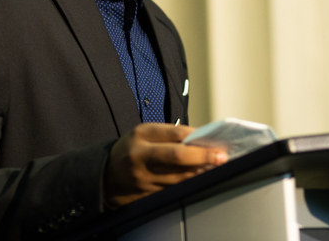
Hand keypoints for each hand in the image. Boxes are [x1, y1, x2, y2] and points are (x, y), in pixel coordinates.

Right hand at [104, 123, 227, 207]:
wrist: (107, 175)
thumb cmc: (131, 149)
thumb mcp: (144, 133)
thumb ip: (169, 134)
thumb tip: (200, 138)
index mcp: (141, 136)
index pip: (174, 134)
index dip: (197, 138)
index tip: (215, 142)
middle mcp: (140, 157)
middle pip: (177, 157)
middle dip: (203, 157)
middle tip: (221, 157)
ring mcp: (142, 179)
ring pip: (178, 177)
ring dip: (200, 172)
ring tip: (215, 168)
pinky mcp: (145, 195)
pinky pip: (173, 190)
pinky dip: (188, 184)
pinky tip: (199, 179)